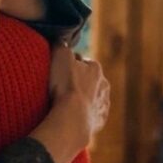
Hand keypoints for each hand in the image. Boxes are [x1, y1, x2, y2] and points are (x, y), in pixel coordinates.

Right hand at [29, 44, 109, 162]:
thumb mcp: (60, 56)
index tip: (58, 71)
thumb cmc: (66, 86)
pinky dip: (83, 114)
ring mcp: (103, 104)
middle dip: (78, 82)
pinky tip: (71, 116)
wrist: (73, 118)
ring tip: (64, 104)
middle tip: (60, 87)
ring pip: (91, 98)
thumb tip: (61, 42)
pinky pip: (91, 115)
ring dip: (81, 99)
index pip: (80, 61)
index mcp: (95, 67)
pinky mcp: (99, 121)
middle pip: (88, 80)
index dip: (68, 65)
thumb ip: (61, 45)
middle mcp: (103, 84)